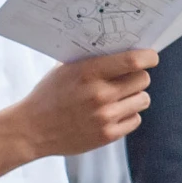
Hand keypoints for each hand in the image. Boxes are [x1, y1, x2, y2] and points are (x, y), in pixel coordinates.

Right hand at [8, 49, 155, 159]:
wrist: (31, 130)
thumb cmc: (50, 95)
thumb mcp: (66, 69)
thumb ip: (94, 60)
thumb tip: (125, 47)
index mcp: (89, 72)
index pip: (133, 60)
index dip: (149, 57)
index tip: (151, 57)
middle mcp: (100, 95)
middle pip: (143, 79)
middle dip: (139, 76)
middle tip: (129, 78)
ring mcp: (105, 117)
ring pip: (143, 100)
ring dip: (135, 96)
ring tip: (120, 96)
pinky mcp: (107, 135)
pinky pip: (135, 119)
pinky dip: (128, 115)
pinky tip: (113, 113)